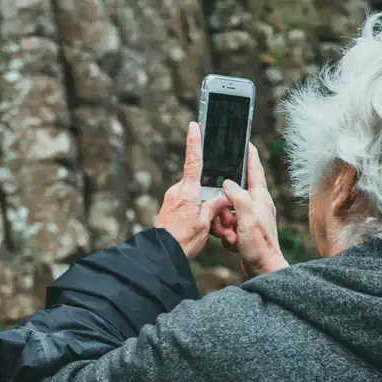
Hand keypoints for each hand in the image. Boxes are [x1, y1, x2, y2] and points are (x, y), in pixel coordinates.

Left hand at [155, 122, 230, 258]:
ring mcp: (171, 199)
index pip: (193, 161)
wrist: (161, 255)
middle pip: (198, 183)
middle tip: (213, 216)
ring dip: (201, 206)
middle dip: (208, 194)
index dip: (194, 142)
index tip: (194, 125)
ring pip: (192, 195)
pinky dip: (193, 212)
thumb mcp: (204, 224)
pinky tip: (195, 228)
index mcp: (188, 192)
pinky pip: (185, 204)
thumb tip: (220, 198)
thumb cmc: (183, 241)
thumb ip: (213, 207)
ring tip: (203, 228)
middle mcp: (177, 191)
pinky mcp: (168, 207)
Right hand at [209, 143, 288, 275]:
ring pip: (227, 210)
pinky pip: (228, 225)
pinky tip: (232, 242)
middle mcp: (256, 205)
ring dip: (224, 222)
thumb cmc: (260, 246)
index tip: (245, 142)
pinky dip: (226, 233)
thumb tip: (227, 183)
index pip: (254, 169)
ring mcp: (250, 218)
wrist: (264, 270)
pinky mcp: (244, 230)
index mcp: (260, 197)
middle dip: (224, 205)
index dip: (249, 155)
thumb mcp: (247, 218)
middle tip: (227, 220)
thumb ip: (238, 197)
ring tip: (230, 234)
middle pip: (233, 193)